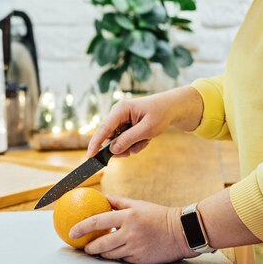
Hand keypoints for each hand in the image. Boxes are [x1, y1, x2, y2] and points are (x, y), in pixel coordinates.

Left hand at [69, 196, 196, 263]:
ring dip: (101, 253)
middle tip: (83, 246)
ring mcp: (135, 248)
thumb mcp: (138, 204)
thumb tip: (102, 198)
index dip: (82, 227)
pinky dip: (116, 256)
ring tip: (95, 249)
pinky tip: (113, 253)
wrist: (182, 231)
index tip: (71, 231)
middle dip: (89, 247)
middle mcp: (130, 233)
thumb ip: (118, 202)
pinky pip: (123, 259)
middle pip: (101, 244)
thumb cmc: (158, 215)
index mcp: (128, 216)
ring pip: (110, 254)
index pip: (98, 222)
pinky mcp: (141, 259)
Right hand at [86, 86, 203, 157]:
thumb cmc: (161, 114)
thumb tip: (113, 149)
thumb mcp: (147, 129)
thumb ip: (128, 139)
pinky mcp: (126, 126)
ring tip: (145, 141)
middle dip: (122, 147)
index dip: (95, 143)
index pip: (104, 128)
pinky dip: (135, 143)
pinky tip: (145, 139)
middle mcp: (118, 114)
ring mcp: (121, 120)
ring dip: (131, 146)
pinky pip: (125, 140)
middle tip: (134, 150)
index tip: (90, 156)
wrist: (173, 108)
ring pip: (119, 141)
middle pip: (110, 138)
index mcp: (120, 109)